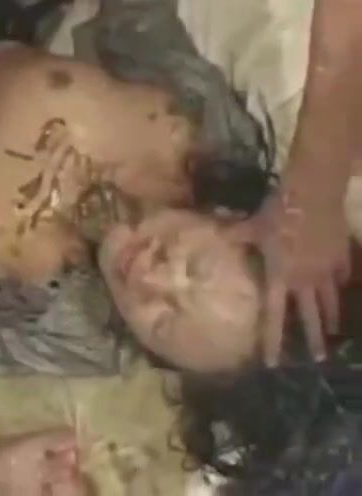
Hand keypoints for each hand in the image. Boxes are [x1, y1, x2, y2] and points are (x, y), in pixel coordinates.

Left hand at [251, 166, 350, 364]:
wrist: (313, 194)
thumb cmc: (277, 212)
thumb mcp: (251, 225)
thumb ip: (235, 234)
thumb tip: (215, 231)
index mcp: (281, 276)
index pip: (274, 315)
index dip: (272, 340)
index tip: (273, 363)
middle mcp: (305, 280)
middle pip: (310, 317)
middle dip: (313, 339)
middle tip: (319, 360)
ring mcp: (327, 271)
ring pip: (331, 301)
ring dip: (331, 318)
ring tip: (334, 332)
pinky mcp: (341, 258)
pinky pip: (341, 277)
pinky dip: (340, 285)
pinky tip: (340, 290)